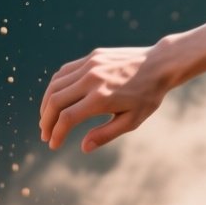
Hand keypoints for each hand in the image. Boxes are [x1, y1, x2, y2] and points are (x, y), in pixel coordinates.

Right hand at [39, 40, 186, 152]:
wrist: (160, 64)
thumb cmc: (148, 96)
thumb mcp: (132, 120)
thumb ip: (106, 134)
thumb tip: (84, 147)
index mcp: (101, 98)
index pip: (67, 118)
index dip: (56, 133)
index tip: (53, 144)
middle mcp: (91, 79)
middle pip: (55, 101)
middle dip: (46, 121)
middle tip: (45, 135)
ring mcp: (89, 65)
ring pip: (55, 85)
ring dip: (46, 104)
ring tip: (47, 119)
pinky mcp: (90, 57)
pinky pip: (64, 72)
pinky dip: (55, 87)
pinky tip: (56, 99)